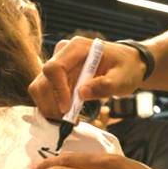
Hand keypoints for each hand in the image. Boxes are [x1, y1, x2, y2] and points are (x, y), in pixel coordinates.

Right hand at [28, 37, 146, 121]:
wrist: (127, 66)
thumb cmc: (126, 68)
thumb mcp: (123, 78)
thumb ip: (104, 85)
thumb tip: (81, 94)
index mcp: (77, 48)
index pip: (55, 68)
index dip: (58, 91)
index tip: (68, 109)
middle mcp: (62, 54)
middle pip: (42, 81)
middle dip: (51, 105)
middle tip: (68, 121)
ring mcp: (58, 66)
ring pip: (40, 90)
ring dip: (50, 109)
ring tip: (70, 120)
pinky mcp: (57, 79)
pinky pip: (47, 95)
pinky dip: (53, 108)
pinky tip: (69, 116)